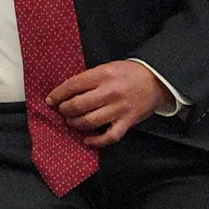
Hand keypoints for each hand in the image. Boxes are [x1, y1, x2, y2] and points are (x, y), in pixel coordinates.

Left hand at [47, 61, 168, 149]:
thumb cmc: (129, 73)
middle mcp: (110, 92)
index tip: (50, 100)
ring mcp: (120, 108)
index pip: (73, 85)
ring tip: (71, 121)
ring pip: (90, 121)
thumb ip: (90, 78)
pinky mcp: (128, 122)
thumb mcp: (108, 67)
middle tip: (62, 111)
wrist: (157, 80)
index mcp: (103, 75)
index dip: (58, 94)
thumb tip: (67, 92)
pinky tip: (87, 139)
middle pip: (78, 105)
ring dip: (75, 123)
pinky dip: (96, 141)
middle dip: (65, 110)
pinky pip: (109, 136)